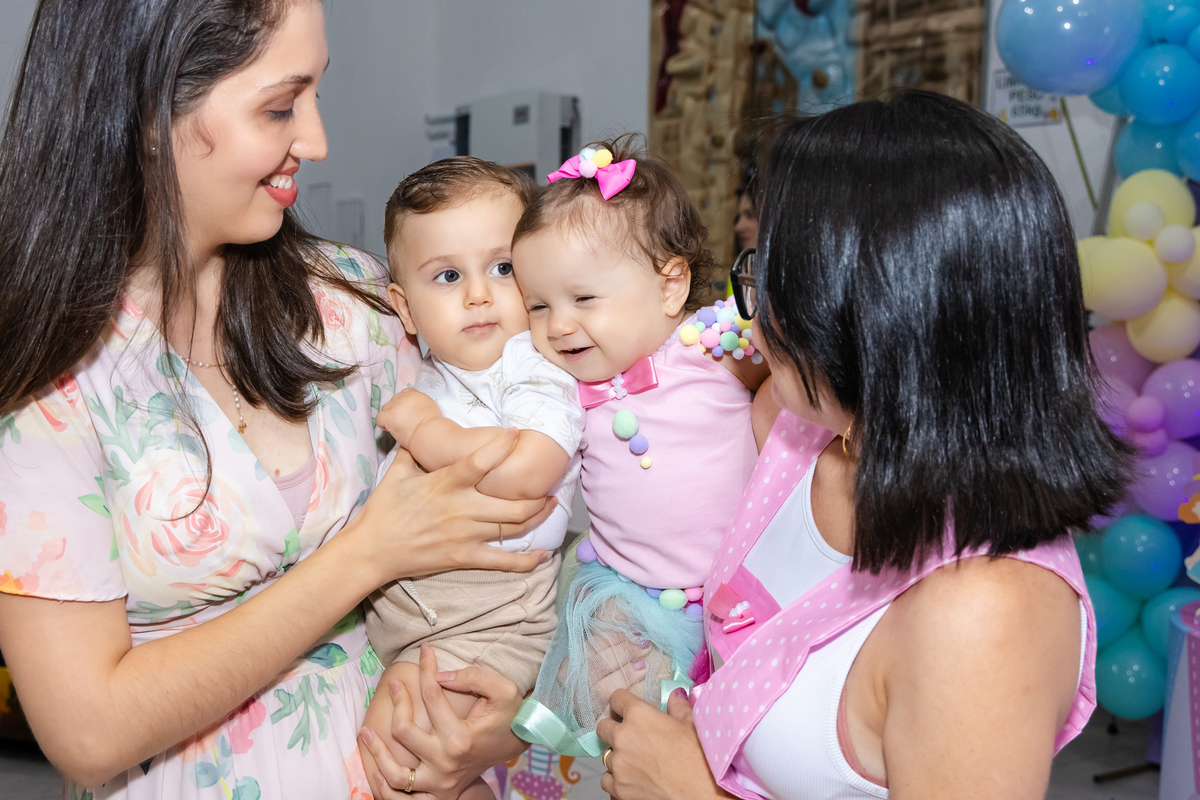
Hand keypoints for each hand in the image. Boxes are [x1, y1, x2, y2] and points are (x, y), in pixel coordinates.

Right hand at [353, 429, 555, 584]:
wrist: (372, 549)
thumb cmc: (384, 509)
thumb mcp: (398, 471)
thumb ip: (414, 450)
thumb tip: (418, 430)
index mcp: (446, 483)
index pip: (480, 461)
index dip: (502, 446)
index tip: (517, 434)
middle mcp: (463, 508)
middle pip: (515, 503)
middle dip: (539, 495)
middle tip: (548, 484)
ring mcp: (467, 535)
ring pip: (515, 526)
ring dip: (539, 516)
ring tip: (550, 504)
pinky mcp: (465, 558)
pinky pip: (503, 561)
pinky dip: (526, 561)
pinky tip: (542, 555)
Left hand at [358, 644, 527, 798]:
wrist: (519, 743)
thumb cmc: (511, 715)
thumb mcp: (503, 689)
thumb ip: (472, 677)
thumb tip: (438, 676)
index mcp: (461, 737)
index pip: (432, 696)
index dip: (426, 668)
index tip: (424, 650)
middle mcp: (447, 762)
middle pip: (404, 732)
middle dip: (397, 702)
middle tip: (393, 684)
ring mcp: (441, 781)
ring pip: (396, 774)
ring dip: (376, 753)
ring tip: (365, 732)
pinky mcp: (439, 794)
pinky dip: (385, 789)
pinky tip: (375, 771)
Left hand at [378, 388, 442, 447]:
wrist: (429, 433)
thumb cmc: (433, 425)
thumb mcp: (430, 407)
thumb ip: (420, 404)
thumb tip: (414, 410)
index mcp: (415, 394)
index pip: (403, 394)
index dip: (403, 404)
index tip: (406, 413)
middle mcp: (404, 397)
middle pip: (393, 400)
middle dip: (396, 410)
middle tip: (402, 421)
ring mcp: (395, 406)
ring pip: (385, 408)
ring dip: (389, 416)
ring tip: (397, 427)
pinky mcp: (389, 416)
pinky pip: (379, 418)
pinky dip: (383, 425)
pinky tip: (390, 430)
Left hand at [594, 689, 729, 799]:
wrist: (702, 795)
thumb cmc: (701, 760)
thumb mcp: (693, 725)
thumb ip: (678, 707)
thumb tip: (675, 696)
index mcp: (639, 715)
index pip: (617, 698)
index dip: (623, 702)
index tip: (629, 707)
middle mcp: (622, 737)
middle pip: (604, 726)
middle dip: (615, 727)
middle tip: (632, 734)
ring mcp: (618, 765)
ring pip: (606, 754)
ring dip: (618, 754)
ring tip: (637, 759)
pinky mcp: (618, 789)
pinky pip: (607, 779)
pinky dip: (616, 777)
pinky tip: (632, 776)